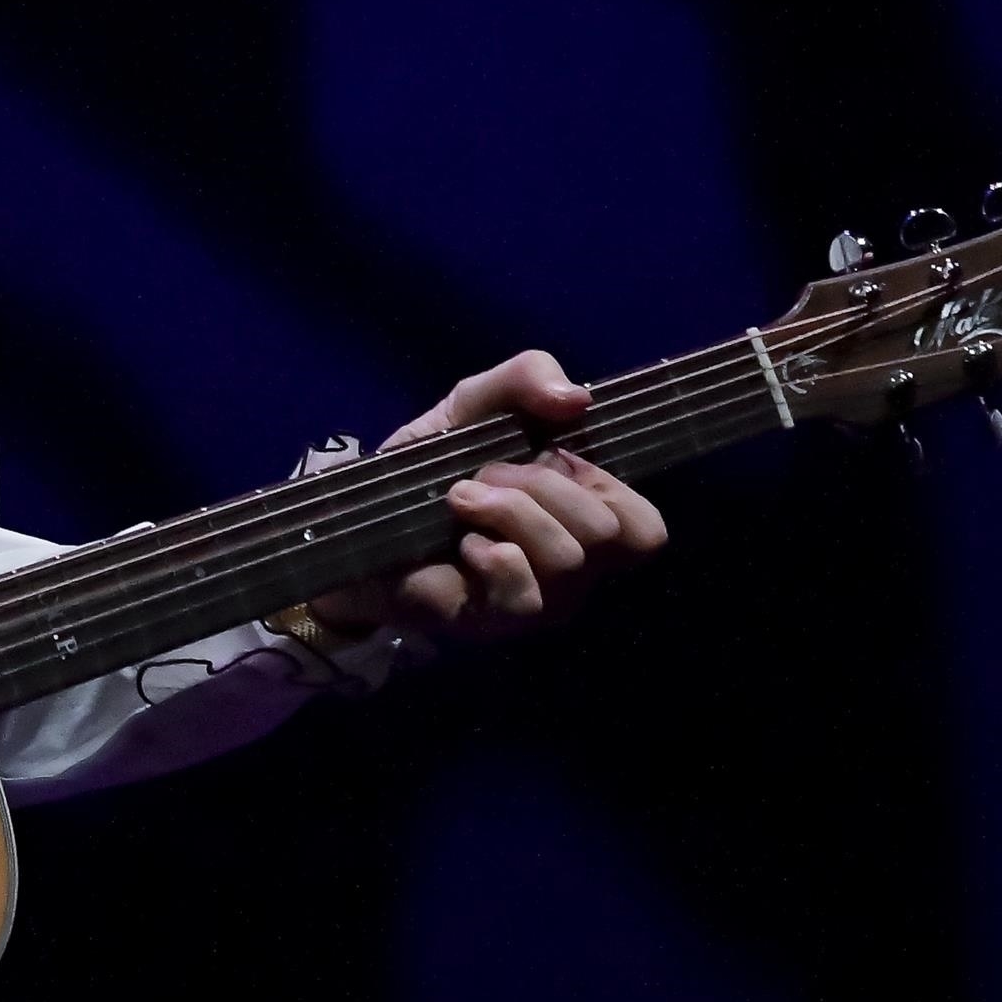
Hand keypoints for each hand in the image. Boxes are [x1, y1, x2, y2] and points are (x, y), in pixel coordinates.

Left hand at [308, 350, 667, 643]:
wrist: (356, 517)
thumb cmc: (430, 467)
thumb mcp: (475, 404)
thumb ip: (525, 378)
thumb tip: (577, 398)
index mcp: (581, 520)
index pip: (645, 528)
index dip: (605, 484)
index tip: (549, 458)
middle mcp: (572, 569)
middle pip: (606, 530)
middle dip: (540, 484)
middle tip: (485, 475)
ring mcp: (536, 602)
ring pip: (568, 558)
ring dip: (507, 511)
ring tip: (461, 499)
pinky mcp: (493, 622)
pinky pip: (523, 592)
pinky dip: (490, 553)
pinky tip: (461, 543)